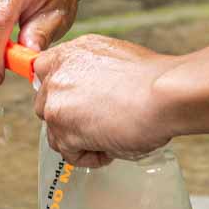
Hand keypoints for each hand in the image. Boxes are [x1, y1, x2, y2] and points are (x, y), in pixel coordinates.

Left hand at [33, 35, 178, 167]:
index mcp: (72, 52)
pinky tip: (113, 146)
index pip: (43, 71)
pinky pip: (69, 154)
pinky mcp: (63, 129)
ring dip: (82, 141)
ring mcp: (56, 101)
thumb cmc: (153, 81)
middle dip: (69, 119)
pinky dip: (91, 157)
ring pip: (56, 133)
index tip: (67, 102)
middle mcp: (58, 73)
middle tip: (99, 123)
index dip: (57, 91)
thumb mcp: (117, 61)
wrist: (165, 95)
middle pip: (45, 105)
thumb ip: (93, 73)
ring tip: (112, 135)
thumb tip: (90, 94)